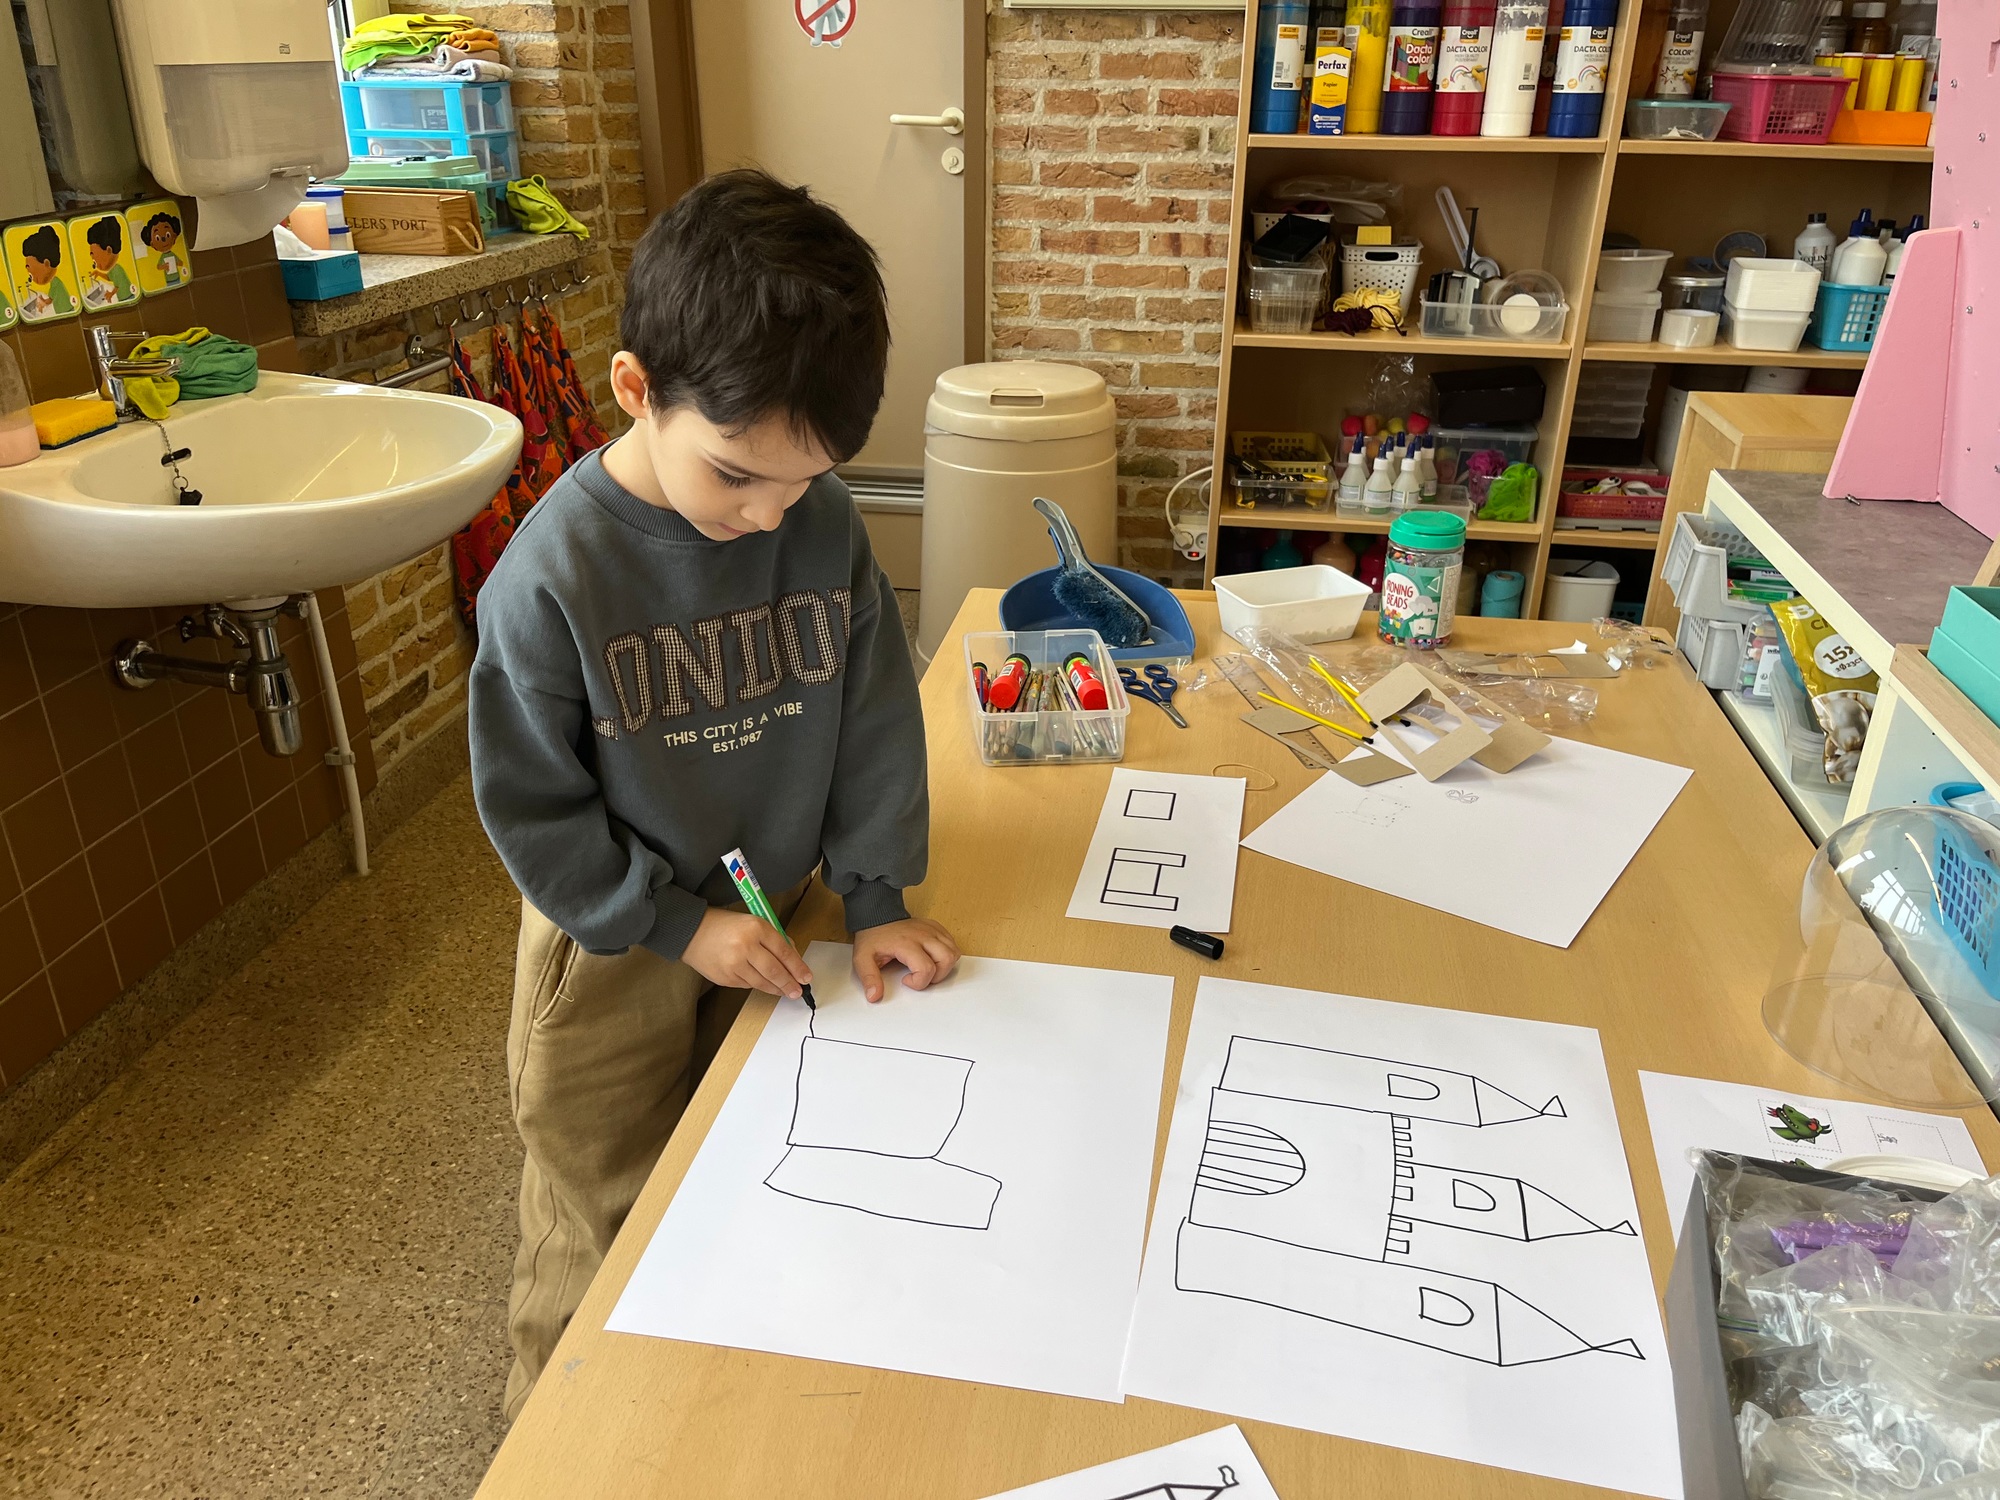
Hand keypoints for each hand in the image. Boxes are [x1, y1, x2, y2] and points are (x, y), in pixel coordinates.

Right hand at [682, 909, 813, 1000]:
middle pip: (775, 971)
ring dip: (776, 988)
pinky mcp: (725, 978)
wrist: (692, 932)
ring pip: (762, 982)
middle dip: (789, 984)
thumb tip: (792, 959)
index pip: (784, 951)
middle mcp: (745, 946)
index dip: (798, 967)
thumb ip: (773, 938)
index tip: (806, 977)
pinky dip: (757, 985)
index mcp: (756, 928)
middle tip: (798, 991)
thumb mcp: (753, 922)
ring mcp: (734, 965)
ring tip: (785, 991)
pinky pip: (747, 985)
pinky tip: (762, 983)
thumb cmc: (725, 925)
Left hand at [851, 918, 959, 1002]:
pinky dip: (946, 954)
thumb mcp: (862, 959)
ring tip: (927, 967)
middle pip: (946, 960)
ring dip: (944, 966)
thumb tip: (874, 996)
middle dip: (937, 976)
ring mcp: (931, 930)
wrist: (876, 916)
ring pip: (953, 952)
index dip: (919, 982)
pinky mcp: (936, 927)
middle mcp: (923, 935)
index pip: (926, 969)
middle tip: (920, 976)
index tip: (905, 980)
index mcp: (906, 943)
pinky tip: (932, 957)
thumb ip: (869, 978)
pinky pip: (952, 943)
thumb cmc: (873, 938)